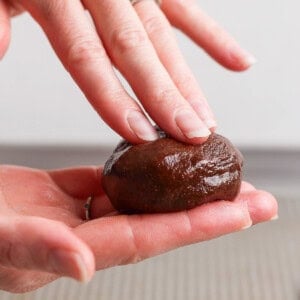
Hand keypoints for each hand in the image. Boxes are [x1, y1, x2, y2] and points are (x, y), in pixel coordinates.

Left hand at [0, 0, 254, 143]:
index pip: (88, 57)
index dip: (115, 99)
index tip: (141, 135)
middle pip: (137, 53)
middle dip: (167, 99)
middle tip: (192, 137)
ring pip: (164, 39)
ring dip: (189, 82)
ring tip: (207, 119)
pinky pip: (185, 8)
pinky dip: (211, 37)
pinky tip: (237, 64)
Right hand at [0, 165, 276, 292]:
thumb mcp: (0, 241)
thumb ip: (39, 251)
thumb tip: (82, 265)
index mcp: (81, 248)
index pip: (151, 235)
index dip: (197, 225)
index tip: (240, 213)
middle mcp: (93, 232)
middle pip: (163, 220)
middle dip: (213, 210)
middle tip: (258, 199)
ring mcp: (85, 211)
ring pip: (146, 198)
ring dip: (183, 189)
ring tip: (220, 176)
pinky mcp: (73, 191)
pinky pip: (117, 179)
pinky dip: (143, 168)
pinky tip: (164, 159)